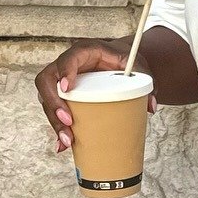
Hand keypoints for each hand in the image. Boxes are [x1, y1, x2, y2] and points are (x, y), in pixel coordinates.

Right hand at [34, 41, 156, 153]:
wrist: (119, 63)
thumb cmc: (124, 61)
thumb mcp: (138, 66)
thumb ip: (147, 82)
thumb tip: (150, 107)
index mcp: (85, 52)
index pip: (68, 58)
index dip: (64, 71)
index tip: (66, 88)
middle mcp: (67, 65)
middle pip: (48, 81)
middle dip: (54, 103)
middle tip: (68, 121)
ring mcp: (61, 81)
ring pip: (46, 99)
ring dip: (54, 121)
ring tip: (68, 140)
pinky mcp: (62, 97)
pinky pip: (53, 111)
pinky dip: (57, 129)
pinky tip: (62, 145)